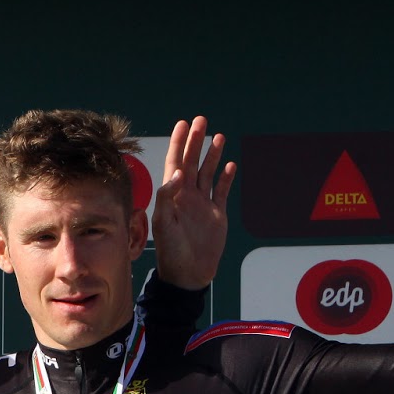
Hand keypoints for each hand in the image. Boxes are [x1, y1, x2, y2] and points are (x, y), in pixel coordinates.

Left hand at [151, 116, 234, 290]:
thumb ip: (168, 196)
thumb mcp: (165, 223)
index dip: (179, 143)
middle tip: (201, 121)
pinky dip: (225, 177)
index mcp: (172, 196)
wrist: (188, 273)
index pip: (175, 163)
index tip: (183, 124)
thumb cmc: (171, 251)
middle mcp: (186, 196)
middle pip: (192, 162)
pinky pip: (221, 191)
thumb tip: (178, 173)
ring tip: (218, 137)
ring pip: (208, 173)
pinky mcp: (216, 214)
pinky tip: (229, 165)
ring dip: (212, 155)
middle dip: (196, 141)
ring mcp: (202, 204)